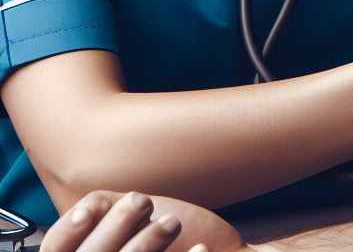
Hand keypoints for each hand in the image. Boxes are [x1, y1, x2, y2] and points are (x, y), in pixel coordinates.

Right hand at [41, 191, 245, 251]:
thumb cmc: (170, 242)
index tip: (88, 210)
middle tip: (143, 201)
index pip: (56, 251)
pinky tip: (200, 250)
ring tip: (171, 224)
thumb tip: (86, 208)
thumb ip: (102, 213)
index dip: (67, 234)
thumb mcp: (132, 223)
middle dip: (115, 228)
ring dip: (147, 246)